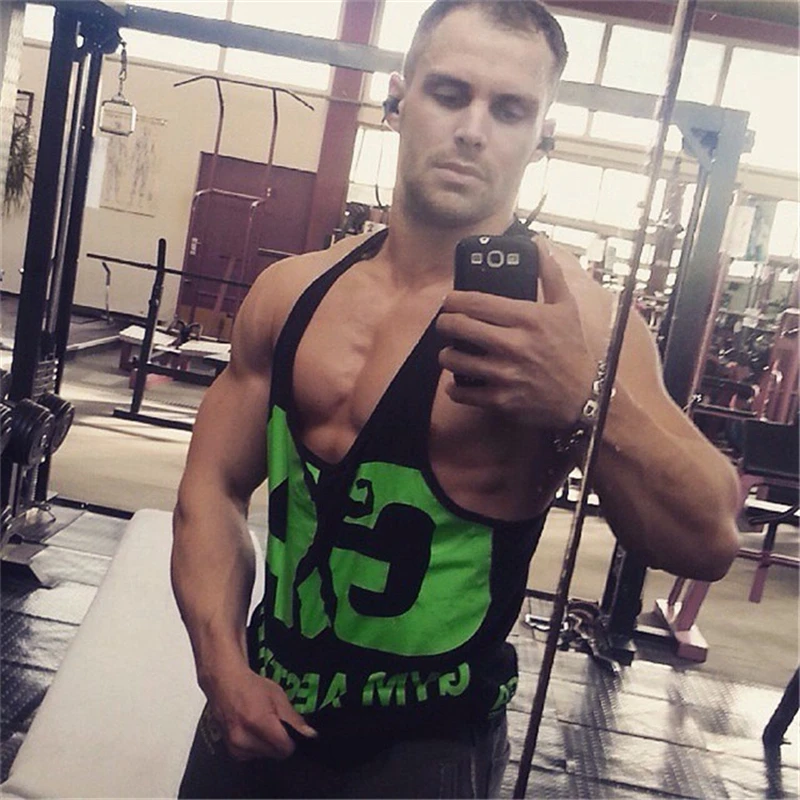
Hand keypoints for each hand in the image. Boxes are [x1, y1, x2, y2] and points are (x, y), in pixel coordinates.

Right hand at [203, 662, 317, 760]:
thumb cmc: (251, 686)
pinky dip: (256, 747)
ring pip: (264, 756)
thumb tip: (309, 734)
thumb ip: (294, 718)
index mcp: (259, 722)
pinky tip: (254, 730)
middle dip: (280, 742)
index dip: (292, 740)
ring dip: (268, 745)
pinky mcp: (230, 751)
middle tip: (277, 725)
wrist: (225, 684)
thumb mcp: (278, 696)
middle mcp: (244, 738)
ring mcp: (235, 746)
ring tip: (263, 726)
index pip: (284, 748)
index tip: (292, 732)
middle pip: (275, 753)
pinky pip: (252, 755)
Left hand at [437, 238, 596, 429]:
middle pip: (459, 327)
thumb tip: (539, 242)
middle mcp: (514, 344)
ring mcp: (506, 374)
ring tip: (452, 352)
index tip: (449, 302)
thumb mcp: (566, 307)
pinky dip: (455, 386)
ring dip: (447, 354)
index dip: (454, 300)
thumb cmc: (572, 349)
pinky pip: (462, 391)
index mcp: (527, 318)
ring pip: (454, 359)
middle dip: (444, 323)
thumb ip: (549, 273)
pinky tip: (458, 380)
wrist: (584, 396)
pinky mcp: (502, 399)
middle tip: (445, 324)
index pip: (476, 302)